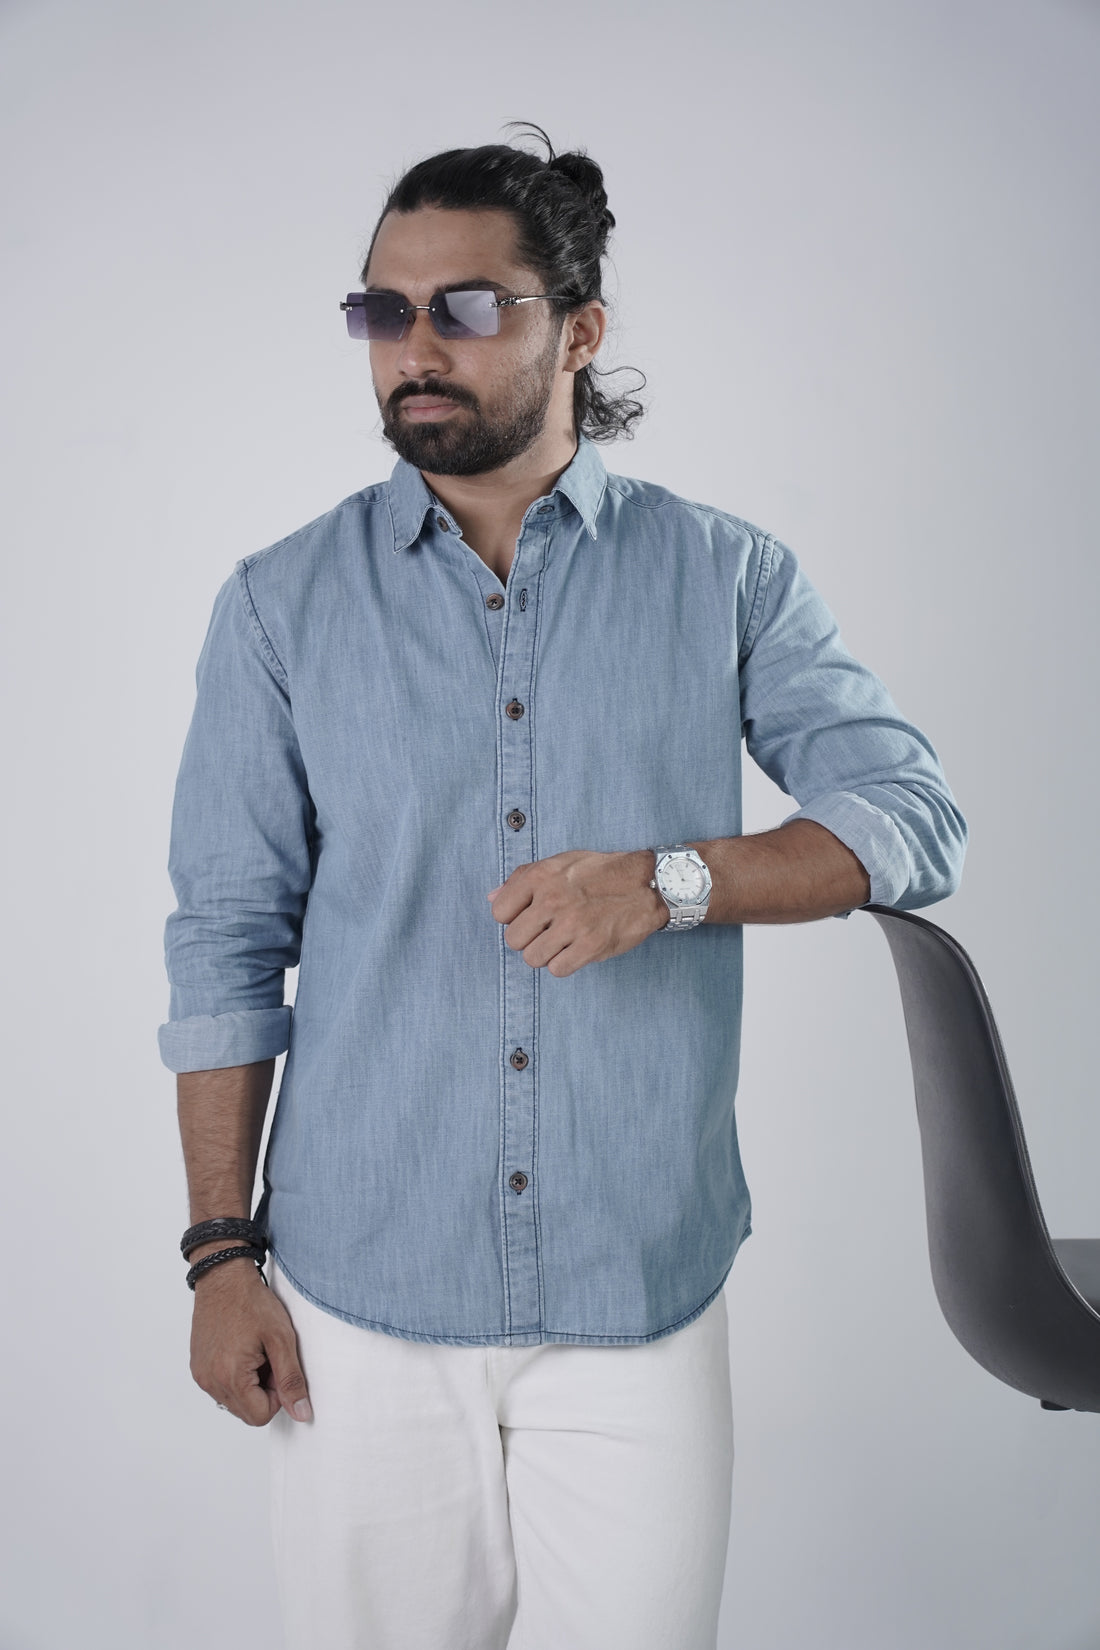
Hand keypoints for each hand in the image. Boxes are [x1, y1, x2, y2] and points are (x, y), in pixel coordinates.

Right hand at [189, 1259, 312, 1426]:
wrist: (223, 1277)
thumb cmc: (251, 1303)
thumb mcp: (281, 1339)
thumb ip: (291, 1380)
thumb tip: (301, 1414)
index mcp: (230, 1377)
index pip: (260, 1416)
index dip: (277, 1395)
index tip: (278, 1366)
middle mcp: (209, 1381)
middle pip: (246, 1412)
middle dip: (263, 1391)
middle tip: (268, 1357)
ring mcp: (201, 1375)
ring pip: (234, 1401)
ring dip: (249, 1384)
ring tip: (254, 1351)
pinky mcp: (197, 1367)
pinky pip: (221, 1388)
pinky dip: (234, 1376)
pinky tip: (240, 1349)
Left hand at [487, 848, 667, 976]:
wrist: (646, 884)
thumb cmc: (601, 872)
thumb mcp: (559, 862)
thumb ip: (522, 878)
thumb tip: (492, 898)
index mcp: (540, 877)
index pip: (499, 913)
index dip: (513, 918)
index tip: (529, 917)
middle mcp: (552, 900)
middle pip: (513, 940)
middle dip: (528, 939)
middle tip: (547, 932)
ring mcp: (571, 924)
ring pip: (532, 958)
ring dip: (545, 954)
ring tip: (562, 941)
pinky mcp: (590, 946)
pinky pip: (557, 970)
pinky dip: (564, 964)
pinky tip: (575, 950)